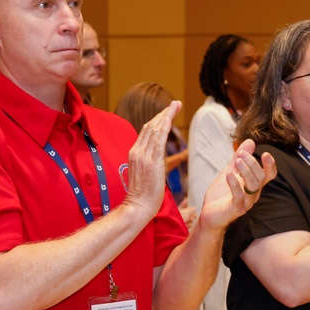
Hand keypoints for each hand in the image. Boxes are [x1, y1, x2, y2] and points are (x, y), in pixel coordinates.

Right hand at [123, 101, 178, 220]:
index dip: (157, 119)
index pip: (146, 131)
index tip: (167, 112)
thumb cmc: (143, 195)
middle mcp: (137, 151)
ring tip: (175, 105)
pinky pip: (158, 139)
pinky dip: (164, 126)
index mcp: (134, 153)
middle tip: (175, 103)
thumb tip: (156, 158)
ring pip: (155, 129)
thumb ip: (148, 162)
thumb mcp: (144, 174)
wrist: (138, 206)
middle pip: (150, 126)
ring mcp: (143, 155)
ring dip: (166, 115)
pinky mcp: (152, 161)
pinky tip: (170, 117)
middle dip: (164, 113)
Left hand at [198, 138, 276, 231]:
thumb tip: (250, 141)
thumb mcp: (229, 171)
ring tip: (236, 161)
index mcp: (254, 185)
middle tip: (240, 154)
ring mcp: (246, 202)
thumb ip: (238, 158)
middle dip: (252, 163)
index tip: (265, 153)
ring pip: (253, 186)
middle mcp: (253, 194)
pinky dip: (235, 184)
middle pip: (260, 177)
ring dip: (246, 171)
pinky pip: (239, 196)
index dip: (270, 165)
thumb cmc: (221, 195)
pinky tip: (228, 175)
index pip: (269, 175)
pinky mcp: (237, 209)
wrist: (209, 214)